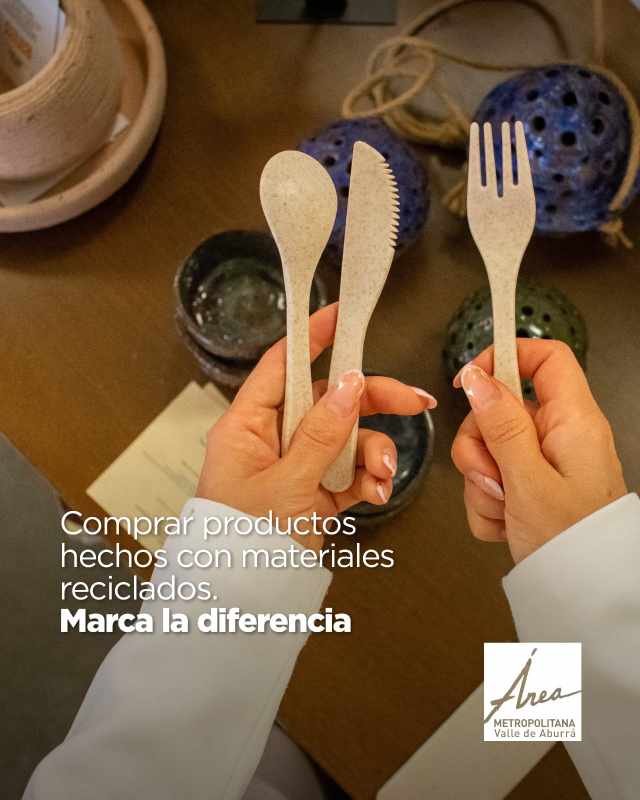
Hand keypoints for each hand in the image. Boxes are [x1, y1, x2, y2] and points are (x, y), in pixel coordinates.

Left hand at [197, 303, 435, 548]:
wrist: (241, 603)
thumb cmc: (243, 541)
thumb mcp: (286, 483)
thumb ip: (322, 434)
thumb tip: (348, 383)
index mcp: (248, 426)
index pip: (281, 366)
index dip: (311, 338)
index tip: (341, 314)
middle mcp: (272, 440)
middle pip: (327, 402)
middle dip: (371, 403)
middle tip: (416, 402)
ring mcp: (295, 467)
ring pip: (346, 439)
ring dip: (374, 452)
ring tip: (384, 476)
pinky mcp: (313, 494)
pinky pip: (348, 474)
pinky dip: (367, 480)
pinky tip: (378, 492)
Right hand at [451, 339, 626, 563]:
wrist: (583, 596)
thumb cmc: (571, 541)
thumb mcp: (527, 479)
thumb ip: (501, 424)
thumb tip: (478, 376)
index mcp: (572, 422)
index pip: (545, 358)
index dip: (505, 357)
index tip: (468, 380)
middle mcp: (559, 437)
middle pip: (500, 409)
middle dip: (479, 446)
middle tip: (491, 477)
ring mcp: (543, 463)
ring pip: (488, 449)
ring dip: (482, 481)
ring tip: (504, 508)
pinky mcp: (529, 487)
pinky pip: (491, 479)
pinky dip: (489, 504)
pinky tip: (507, 523)